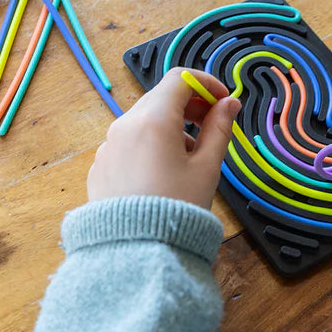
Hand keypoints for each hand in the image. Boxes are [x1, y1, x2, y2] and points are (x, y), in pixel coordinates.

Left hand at [87, 68, 241, 209]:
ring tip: (190, 156)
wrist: (137, 252)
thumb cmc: (177, 208)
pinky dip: (149, 144)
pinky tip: (163, 173)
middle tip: (213, 124)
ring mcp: (108, 146)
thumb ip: (220, 128)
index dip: (206, 83)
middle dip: (189, 104)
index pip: (180, 78)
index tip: (224, 101)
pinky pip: (128, 142)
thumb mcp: (207, 167)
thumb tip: (230, 104)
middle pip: (160, 97)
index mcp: (153, 119)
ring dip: (170, 125)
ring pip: (143, 120)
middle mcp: (125, 125)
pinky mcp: (101, 166)